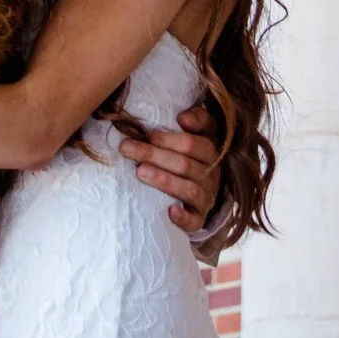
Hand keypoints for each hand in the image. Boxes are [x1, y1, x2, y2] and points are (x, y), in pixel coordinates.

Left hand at [120, 103, 220, 232]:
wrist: (198, 193)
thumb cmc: (188, 156)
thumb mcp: (196, 133)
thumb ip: (195, 118)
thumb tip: (183, 117)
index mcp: (210, 152)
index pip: (193, 144)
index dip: (169, 139)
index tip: (148, 134)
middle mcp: (211, 175)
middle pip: (184, 164)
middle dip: (154, 155)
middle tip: (127, 148)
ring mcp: (206, 198)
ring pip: (189, 189)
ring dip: (163, 180)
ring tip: (140, 171)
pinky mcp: (199, 219)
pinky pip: (194, 221)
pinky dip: (183, 217)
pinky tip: (170, 211)